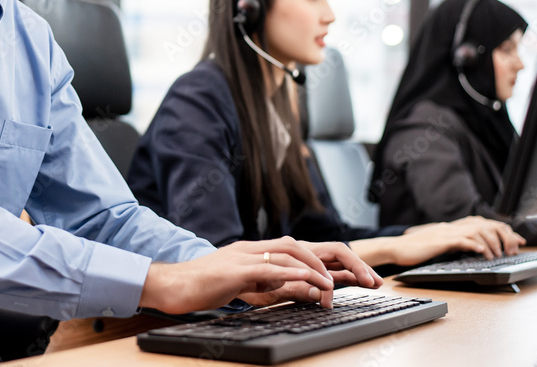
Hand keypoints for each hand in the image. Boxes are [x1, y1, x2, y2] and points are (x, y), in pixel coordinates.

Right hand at [139, 237, 379, 313]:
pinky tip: (314, 284)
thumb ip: (273, 285)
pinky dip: (297, 275)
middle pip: (304, 245)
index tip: (358, 277)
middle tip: (366, 278)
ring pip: (292, 252)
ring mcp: (245, 255)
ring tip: (340, 284)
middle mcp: (254, 247)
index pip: (301, 249)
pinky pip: (273, 268)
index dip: (331, 260)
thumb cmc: (203, 288)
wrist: (170, 287)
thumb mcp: (245, 287)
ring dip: (320, 268)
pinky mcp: (237, 270)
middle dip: (339, 260)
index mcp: (257, 251)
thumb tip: (304, 292)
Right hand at [389, 216, 523, 264]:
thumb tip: (472, 247)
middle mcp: (451, 226)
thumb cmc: (415, 250)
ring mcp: (445, 232)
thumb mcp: (439, 245)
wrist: (395, 248)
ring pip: (477, 231)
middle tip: (514, 248)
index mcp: (452, 227)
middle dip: (503, 235)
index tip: (516, 239)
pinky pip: (462, 240)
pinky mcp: (440, 241)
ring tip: (497, 255)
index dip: (502, 230)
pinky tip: (483, 253)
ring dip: (491, 243)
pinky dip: (475, 245)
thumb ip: (454, 243)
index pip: (483, 223)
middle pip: (484, 224)